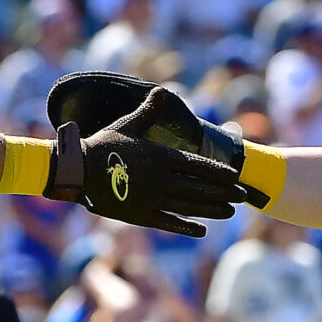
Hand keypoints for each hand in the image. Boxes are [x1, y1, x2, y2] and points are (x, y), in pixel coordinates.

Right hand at [44, 84, 248, 237]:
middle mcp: (161, 179)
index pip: (198, 164)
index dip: (219, 172)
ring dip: (212, 209)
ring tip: (231, 212)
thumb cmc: (102, 145)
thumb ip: (149, 111)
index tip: (235, 176)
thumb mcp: (127, 124)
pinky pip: (169, 223)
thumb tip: (161, 91)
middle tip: (243, 196)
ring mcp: (152, 199)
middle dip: (224, 192)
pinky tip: (202, 230)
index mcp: (160, 156)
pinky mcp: (141, 216)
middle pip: (200, 187)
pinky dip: (187, 227)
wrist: (78, 171)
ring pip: (190, 206)